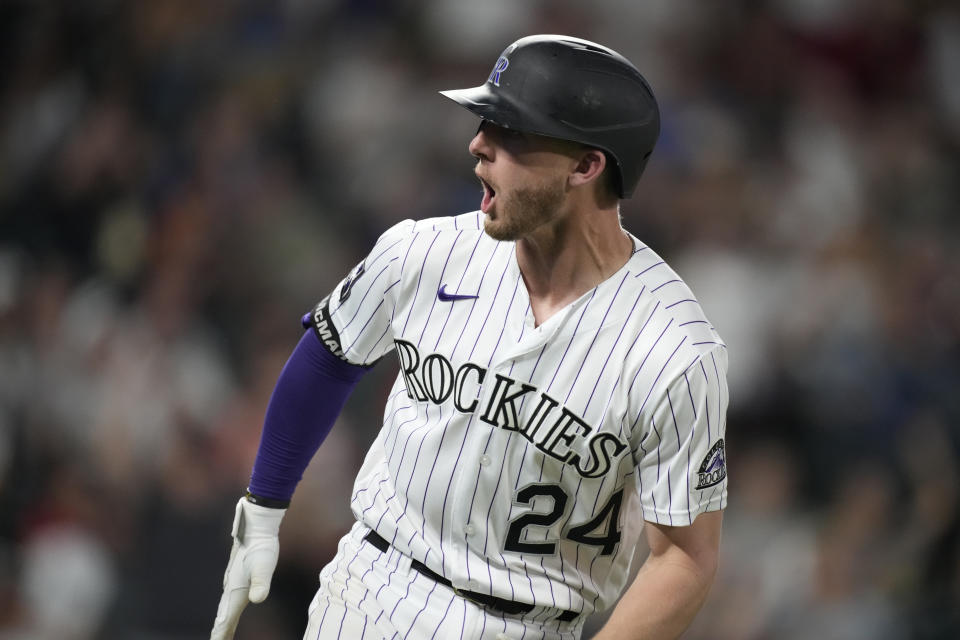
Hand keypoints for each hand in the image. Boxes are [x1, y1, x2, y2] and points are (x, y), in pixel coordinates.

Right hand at [210, 497, 285, 639]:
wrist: (256, 527)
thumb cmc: (261, 547)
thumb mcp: (264, 566)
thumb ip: (260, 583)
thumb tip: (258, 599)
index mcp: (235, 591)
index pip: (225, 618)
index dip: (221, 633)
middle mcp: (231, 588)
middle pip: (224, 616)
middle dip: (221, 631)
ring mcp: (233, 582)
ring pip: (226, 608)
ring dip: (224, 622)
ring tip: (222, 633)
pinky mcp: (238, 576)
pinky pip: (232, 598)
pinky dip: (229, 610)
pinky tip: (232, 608)